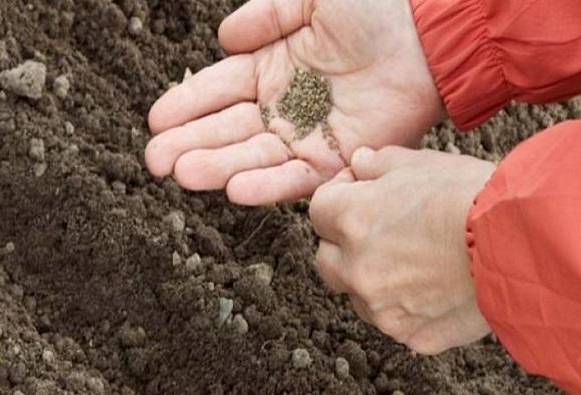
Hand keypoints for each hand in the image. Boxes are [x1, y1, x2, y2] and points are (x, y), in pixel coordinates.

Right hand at [145, 0, 443, 204]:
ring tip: (182, 174)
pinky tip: (234, 189)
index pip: (217, 91)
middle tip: (155, 160)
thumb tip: (224, 38)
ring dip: (217, 167)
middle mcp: (281, 109)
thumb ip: (266, 14)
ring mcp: (305, 137)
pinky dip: (267, 185)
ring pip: (253, 157)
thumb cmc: (373, 11)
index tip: (155, 120)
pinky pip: (296, 177)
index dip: (186, 105)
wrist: (425, 38)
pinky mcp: (335, 160)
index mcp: (269, 70)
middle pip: (227, 130)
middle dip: (189, 144)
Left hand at [309, 147, 494, 353]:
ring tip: (411, 262)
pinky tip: (432, 287)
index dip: (338, 197)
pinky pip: (393, 321)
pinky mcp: (411, 334)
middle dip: (342, 245)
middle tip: (376, 232)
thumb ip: (377, 163)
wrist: (520, 244)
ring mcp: (382, 308)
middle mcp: (357, 269)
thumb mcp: (419, 163)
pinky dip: (403, 307)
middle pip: (325, 259)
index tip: (360, 193)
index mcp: (352, 220)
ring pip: (356, 294)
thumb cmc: (470, 196)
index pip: (318, 211)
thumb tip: (357, 162)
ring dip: (370, 279)